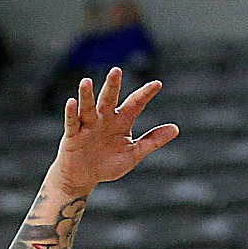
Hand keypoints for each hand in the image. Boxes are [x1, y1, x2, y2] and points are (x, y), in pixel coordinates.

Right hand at [51, 69, 179, 193]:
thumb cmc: (108, 164)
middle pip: (109, 98)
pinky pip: (72, 122)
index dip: (145, 94)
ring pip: (88, 107)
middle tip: (116, 71)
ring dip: (86, 95)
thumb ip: (153, 141)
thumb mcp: (134, 153)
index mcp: (121, 121)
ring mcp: (88, 125)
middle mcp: (104, 118)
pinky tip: (72, 102)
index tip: (157, 84)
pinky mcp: (73, 135)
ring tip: (85, 81)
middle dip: (112, 85)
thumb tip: (176, 129)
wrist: (83, 177)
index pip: (135, 104)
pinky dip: (71, 113)